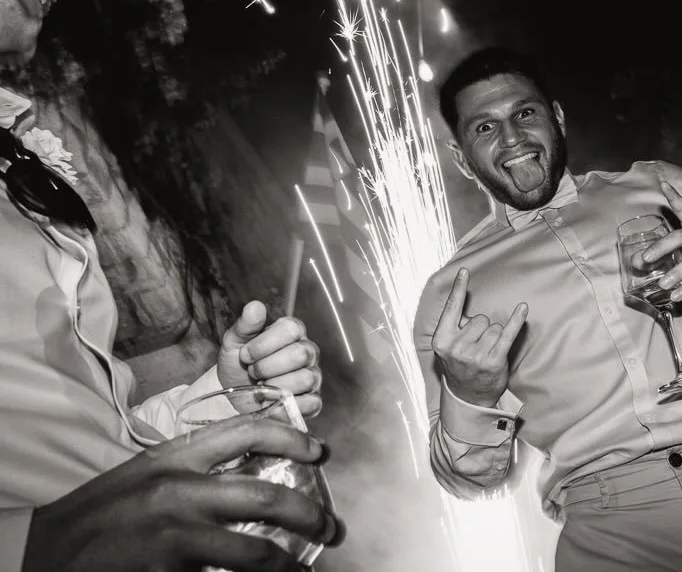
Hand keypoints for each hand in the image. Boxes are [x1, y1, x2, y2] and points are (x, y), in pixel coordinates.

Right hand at [23, 417, 342, 571]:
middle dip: (310, 512)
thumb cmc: (99, 515)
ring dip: (290, 564)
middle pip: (266, 494)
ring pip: (255, 551)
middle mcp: (177, 492)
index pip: (246, 430)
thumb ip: (193, 470)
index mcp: (172, 457)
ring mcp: (171, 537)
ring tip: (304, 570)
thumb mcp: (144, 475)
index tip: (321, 450)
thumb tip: (251, 473)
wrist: (44, 555)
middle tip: (331, 526)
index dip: (293, 436)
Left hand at [218, 301, 322, 417]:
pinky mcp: (312, 401)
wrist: (234, 395)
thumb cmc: (239, 364)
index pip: (291, 329)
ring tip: (261, 387)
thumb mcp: (234, 342)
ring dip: (275, 387)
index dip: (264, 344)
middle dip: (267, 367)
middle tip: (253, 372)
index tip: (245, 354)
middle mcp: (307, 352)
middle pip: (300, 354)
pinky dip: (286, 406)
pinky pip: (310, 403)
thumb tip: (255, 307)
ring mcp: (313, 376)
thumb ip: (246, 325)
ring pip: (305, 379)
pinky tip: (271, 402)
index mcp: (292, 332)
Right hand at [432, 268, 527, 407]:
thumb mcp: (448, 347)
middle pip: (480, 318)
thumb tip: (467, 306)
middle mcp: (457, 347)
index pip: (451, 308)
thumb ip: (455, 327)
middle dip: (482, 329)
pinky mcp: (493, 361)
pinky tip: (523, 308)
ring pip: (494, 327)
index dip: (458, 288)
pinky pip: (507, 334)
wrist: (467, 398)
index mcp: (442, 340)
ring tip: (486, 353)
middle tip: (477, 348)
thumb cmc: (460, 366)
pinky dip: (516, 320)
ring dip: (494, 337)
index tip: (464, 270)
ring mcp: (475, 355)